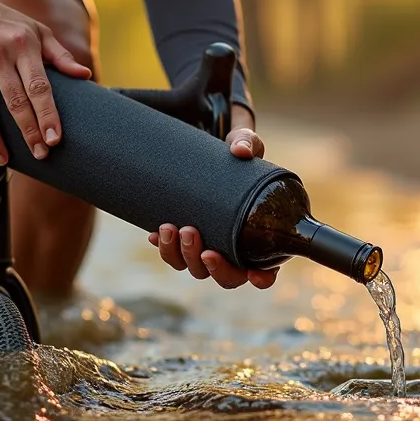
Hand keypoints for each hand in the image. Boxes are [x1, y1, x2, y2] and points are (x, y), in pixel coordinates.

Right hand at [0, 0, 91, 164]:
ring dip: (10, 138)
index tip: (56, 136)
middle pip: (21, 100)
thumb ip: (60, 55)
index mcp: (26, 45)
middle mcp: (3, 55)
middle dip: (34, 130)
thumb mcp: (36, 30)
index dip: (49, 113)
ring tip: (26, 156)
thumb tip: (84, 74)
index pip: (40, 85)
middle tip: (45, 151)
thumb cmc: (3, 21)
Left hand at [148, 106, 279, 289]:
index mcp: (258, 235)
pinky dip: (163, 247)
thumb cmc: (236, 152)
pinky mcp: (184, 239)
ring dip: (182, 256)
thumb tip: (240, 151)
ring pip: (196, 269)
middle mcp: (233, 248)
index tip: (252, 274)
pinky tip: (154, 234)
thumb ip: (247, 142)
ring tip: (171, 228)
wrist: (210, 151)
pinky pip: (173, 254)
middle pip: (227, 277)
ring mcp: (208, 245)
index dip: (262, 278)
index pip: (266, 270)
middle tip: (201, 244)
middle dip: (213, 268)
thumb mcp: (244, 144)